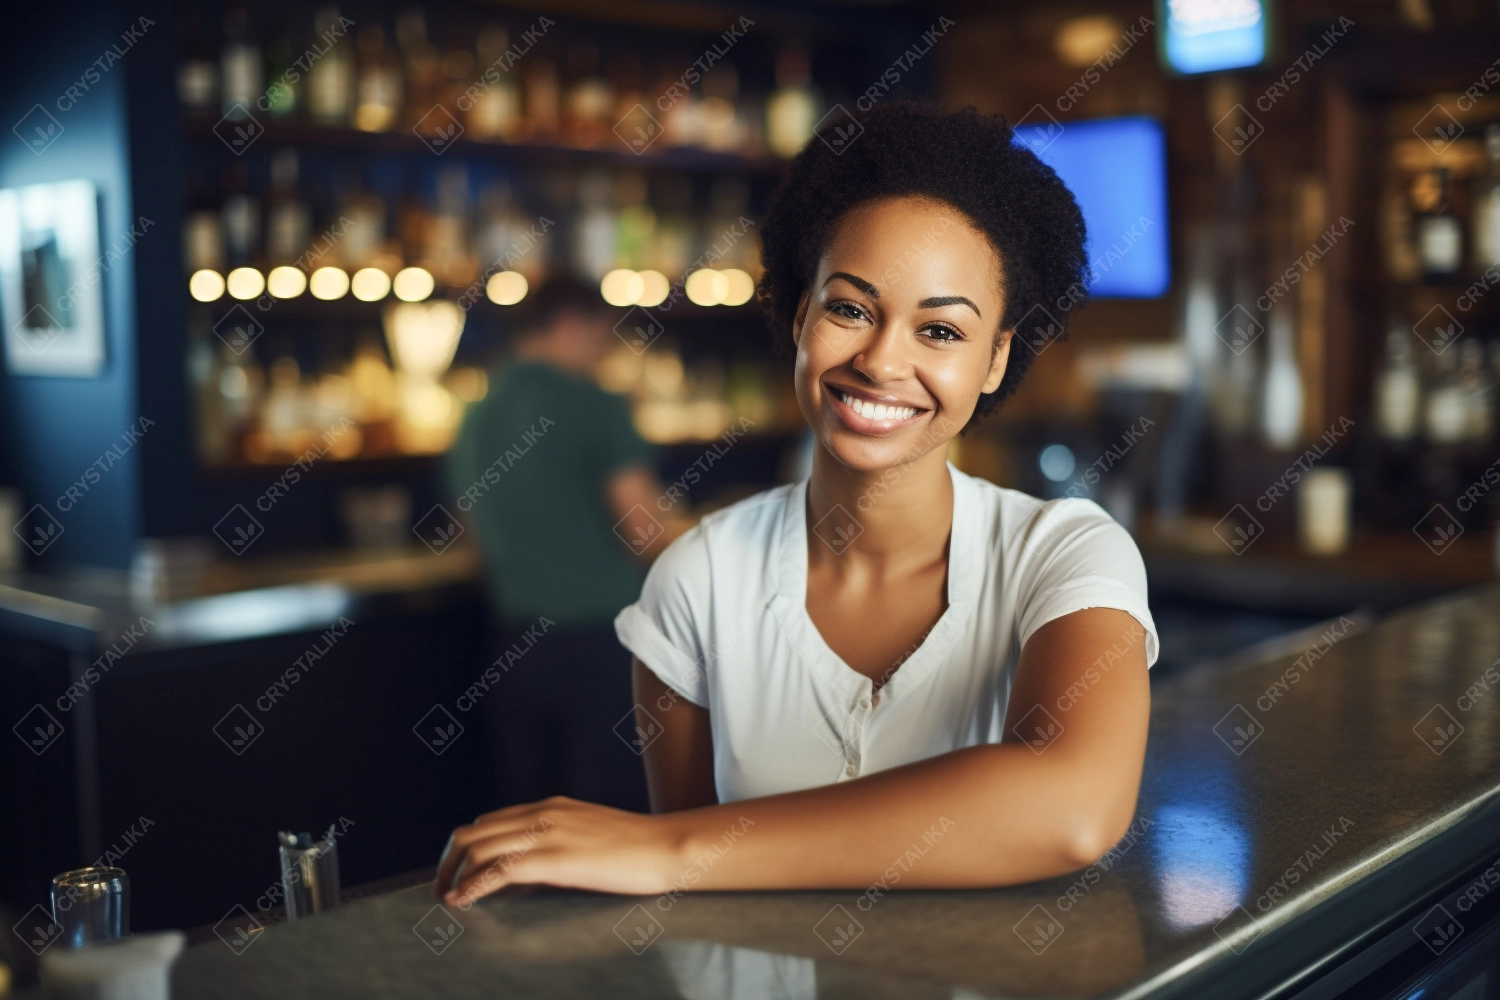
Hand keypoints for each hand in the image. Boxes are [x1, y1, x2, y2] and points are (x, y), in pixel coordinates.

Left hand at [432, 796, 684, 907]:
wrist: (665, 846)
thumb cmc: (636, 847)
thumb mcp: (588, 834)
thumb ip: (556, 844)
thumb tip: (527, 872)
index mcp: (550, 807)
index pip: (490, 821)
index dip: (466, 847)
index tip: (458, 871)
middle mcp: (541, 814)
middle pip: (473, 831)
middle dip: (448, 860)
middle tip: (442, 887)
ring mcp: (546, 834)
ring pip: (479, 847)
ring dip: (454, 874)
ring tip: (446, 897)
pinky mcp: (554, 859)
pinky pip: (499, 870)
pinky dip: (473, 886)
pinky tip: (463, 901)